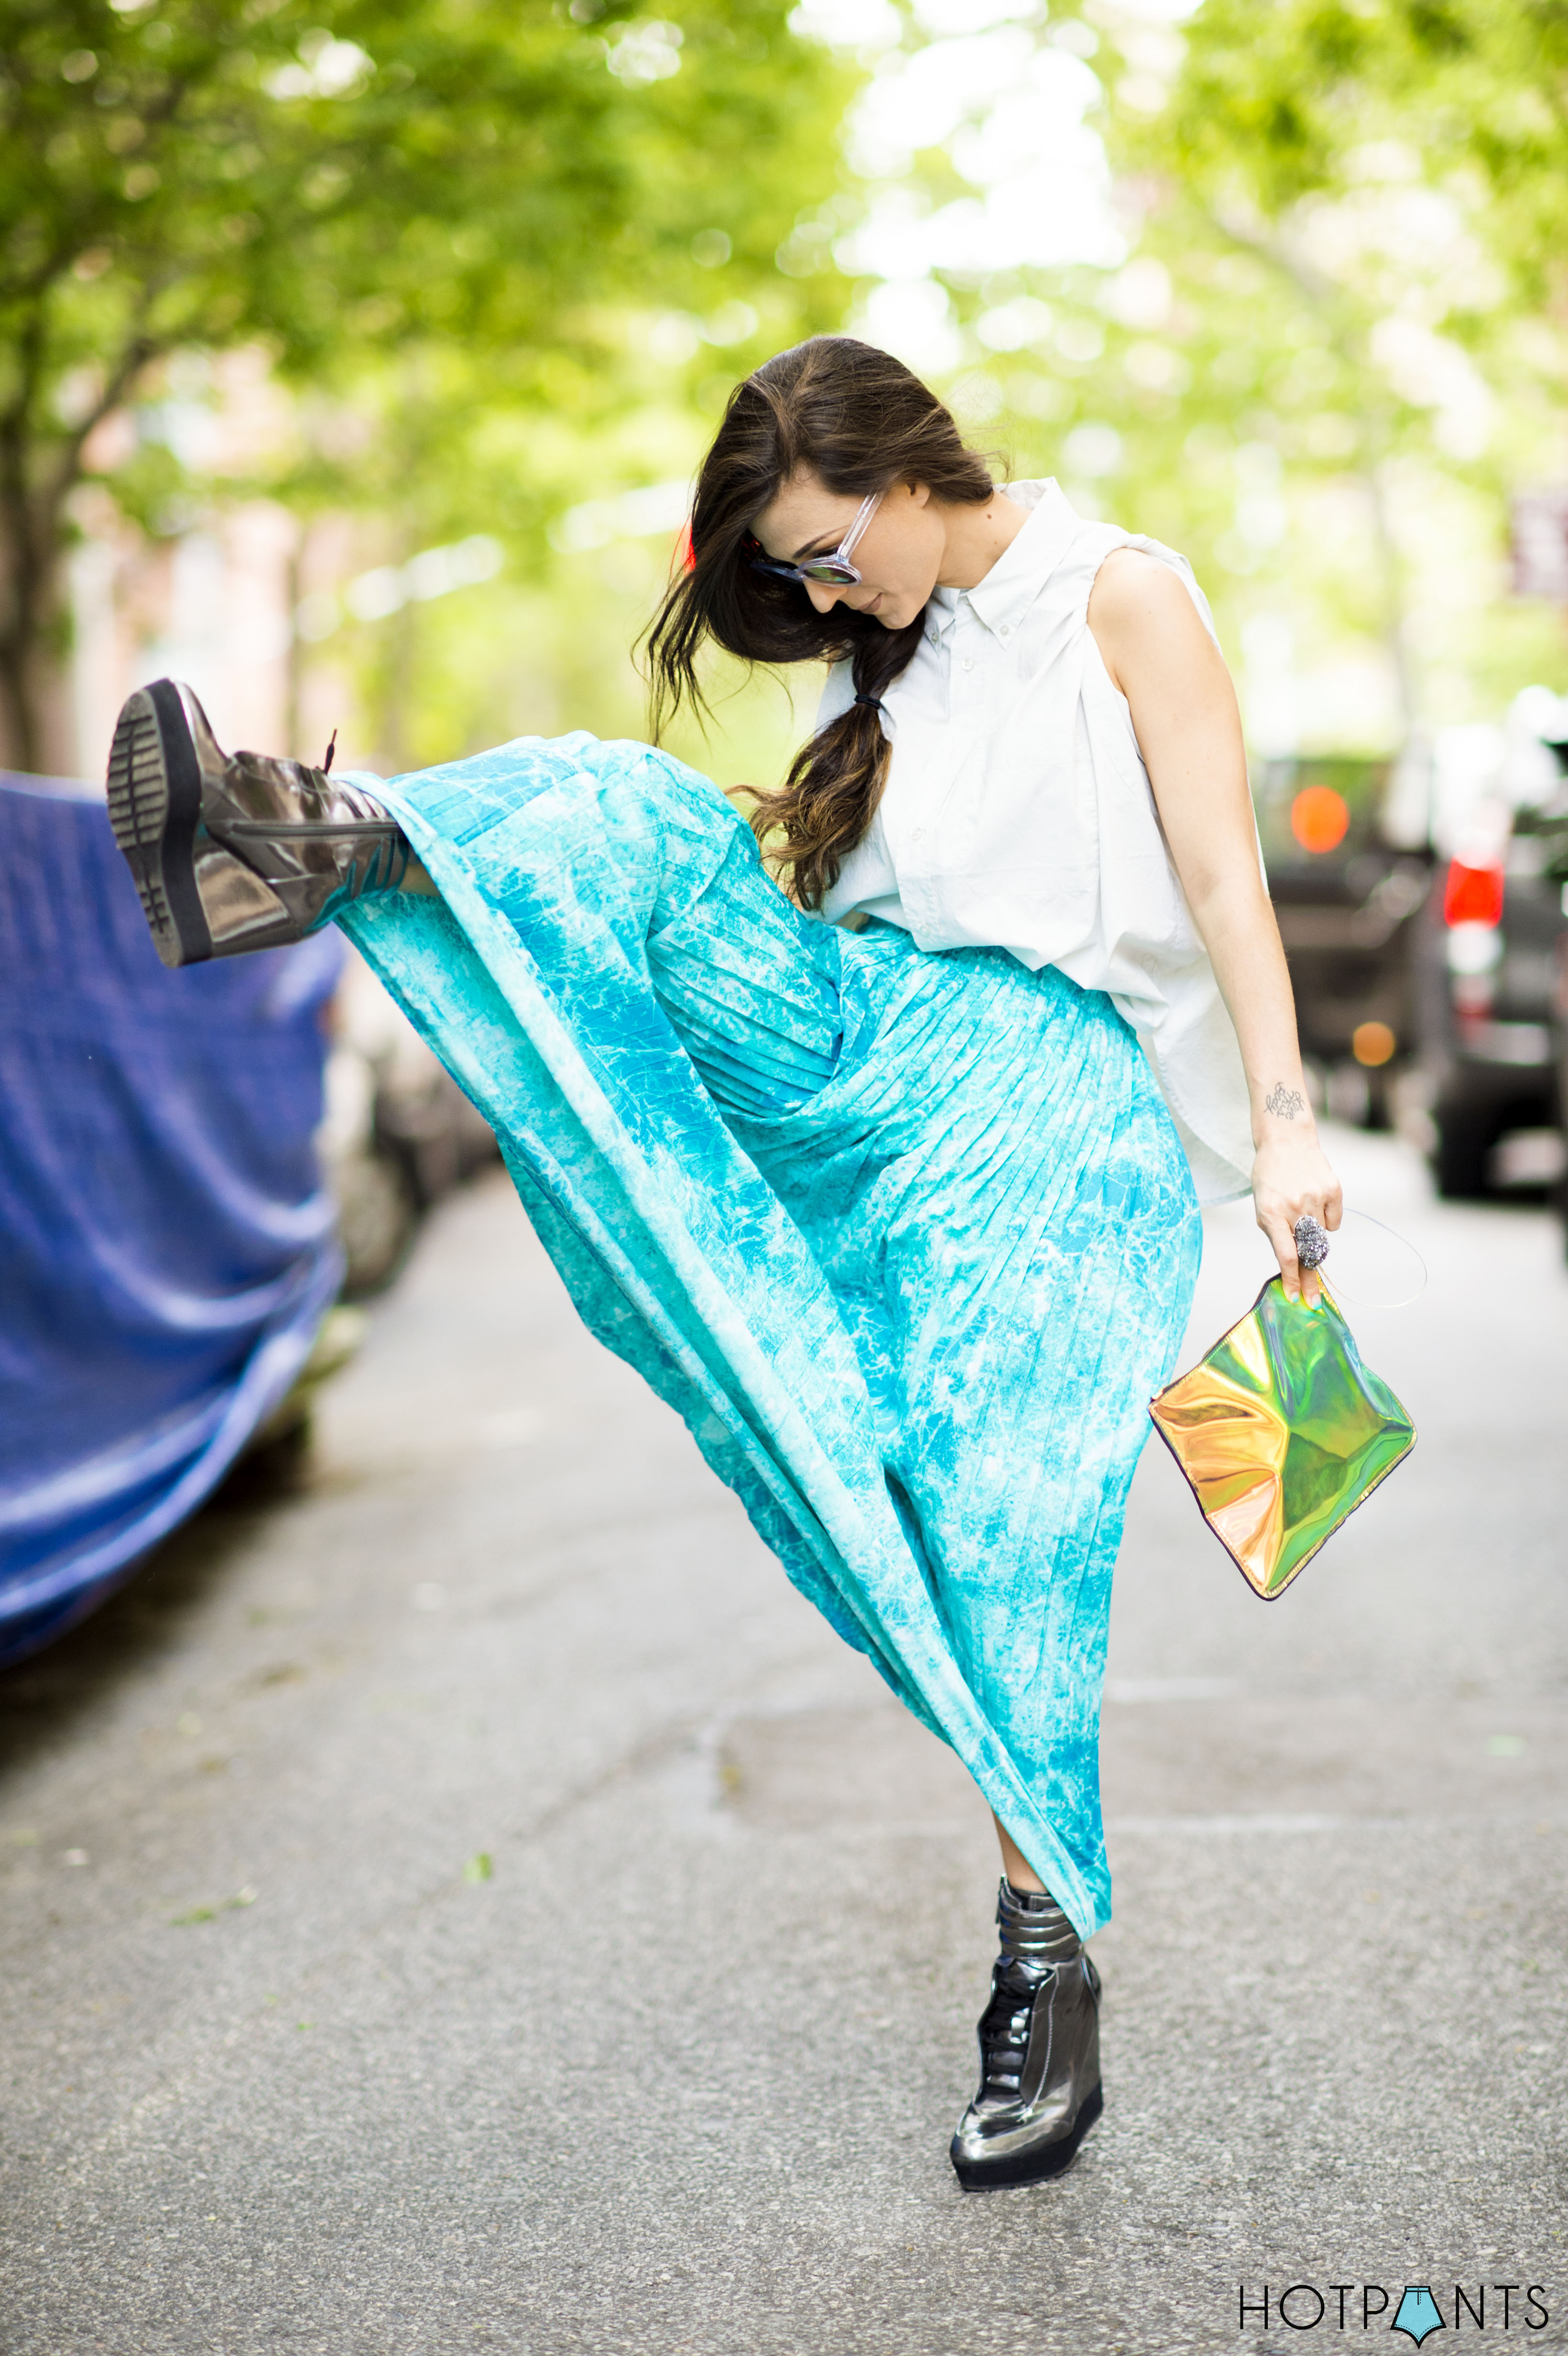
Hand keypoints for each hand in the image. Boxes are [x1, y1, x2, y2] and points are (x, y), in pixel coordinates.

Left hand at [1251, 1131, 1343, 1306]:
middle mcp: (1295, 1207)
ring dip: (1314, 1240)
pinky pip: (1334, 1221)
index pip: (1287, 1255)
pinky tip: (1315, 1202)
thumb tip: (1291, 1266)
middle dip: (1310, 1281)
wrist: (1286, 1141)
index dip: (1292, 1280)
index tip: (1295, 1299)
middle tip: (1313, 1300)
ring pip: (1322, 1238)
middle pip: (1308, 1254)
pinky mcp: (1334, 1190)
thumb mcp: (1262, 1206)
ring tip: (1303, 1219)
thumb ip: (1275, 1235)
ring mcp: (1316, 1198)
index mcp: (1272, 1212)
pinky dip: (1326, 1220)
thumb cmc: (1269, 1178)